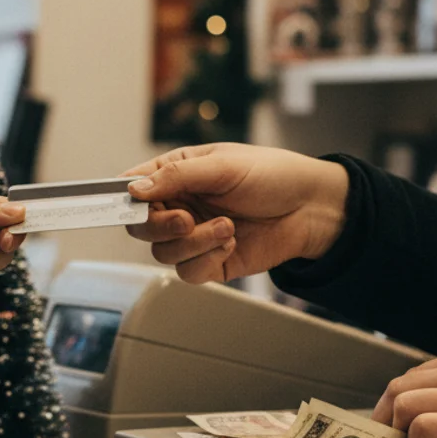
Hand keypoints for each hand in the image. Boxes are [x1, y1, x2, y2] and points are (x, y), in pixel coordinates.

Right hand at [123, 143, 349, 283]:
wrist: (312, 209)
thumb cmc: (273, 175)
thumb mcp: (223, 166)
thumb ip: (176, 176)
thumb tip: (134, 190)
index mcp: (176, 175)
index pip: (133, 188)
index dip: (124, 199)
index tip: (129, 205)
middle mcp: (179, 206)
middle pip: (140, 226)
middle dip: (160, 226)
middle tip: (186, 220)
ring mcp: (192, 236)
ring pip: (162, 252)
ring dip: (194, 243)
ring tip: (227, 228)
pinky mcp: (209, 262)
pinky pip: (187, 272)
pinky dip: (207, 259)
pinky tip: (231, 242)